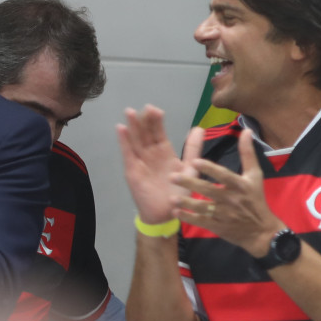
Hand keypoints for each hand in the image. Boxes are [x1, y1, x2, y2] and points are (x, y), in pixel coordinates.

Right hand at [118, 105, 185, 226]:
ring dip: (132, 126)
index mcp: (164, 152)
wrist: (167, 213)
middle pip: (145, 133)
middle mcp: (150, 154)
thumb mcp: (190, 168)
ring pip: (135, 140)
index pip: (158, 132)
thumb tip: (199, 128)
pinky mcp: (132, 171)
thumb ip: (193, 148)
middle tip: (143, 108)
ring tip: (130, 112)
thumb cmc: (179, 192)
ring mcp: (140, 162)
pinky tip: (121, 129)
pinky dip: (124, 141)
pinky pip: (128, 153)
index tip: (155, 109)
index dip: (156, 121)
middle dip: (144, 120)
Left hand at [172, 128, 283, 258]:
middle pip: (209, 190)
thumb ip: (248, 153)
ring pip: (202, 208)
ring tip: (171, 198)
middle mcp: (232, 199)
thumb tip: (246, 131)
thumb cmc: (255, 199)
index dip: (210, 169)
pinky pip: (201, 222)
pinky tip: (176, 213)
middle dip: (190, 184)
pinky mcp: (218, 227)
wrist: (261, 230)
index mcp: (240, 185)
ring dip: (186, 203)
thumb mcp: (255, 175)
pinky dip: (188, 218)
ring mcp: (224, 214)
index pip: (224, 175)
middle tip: (172, 177)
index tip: (194, 162)